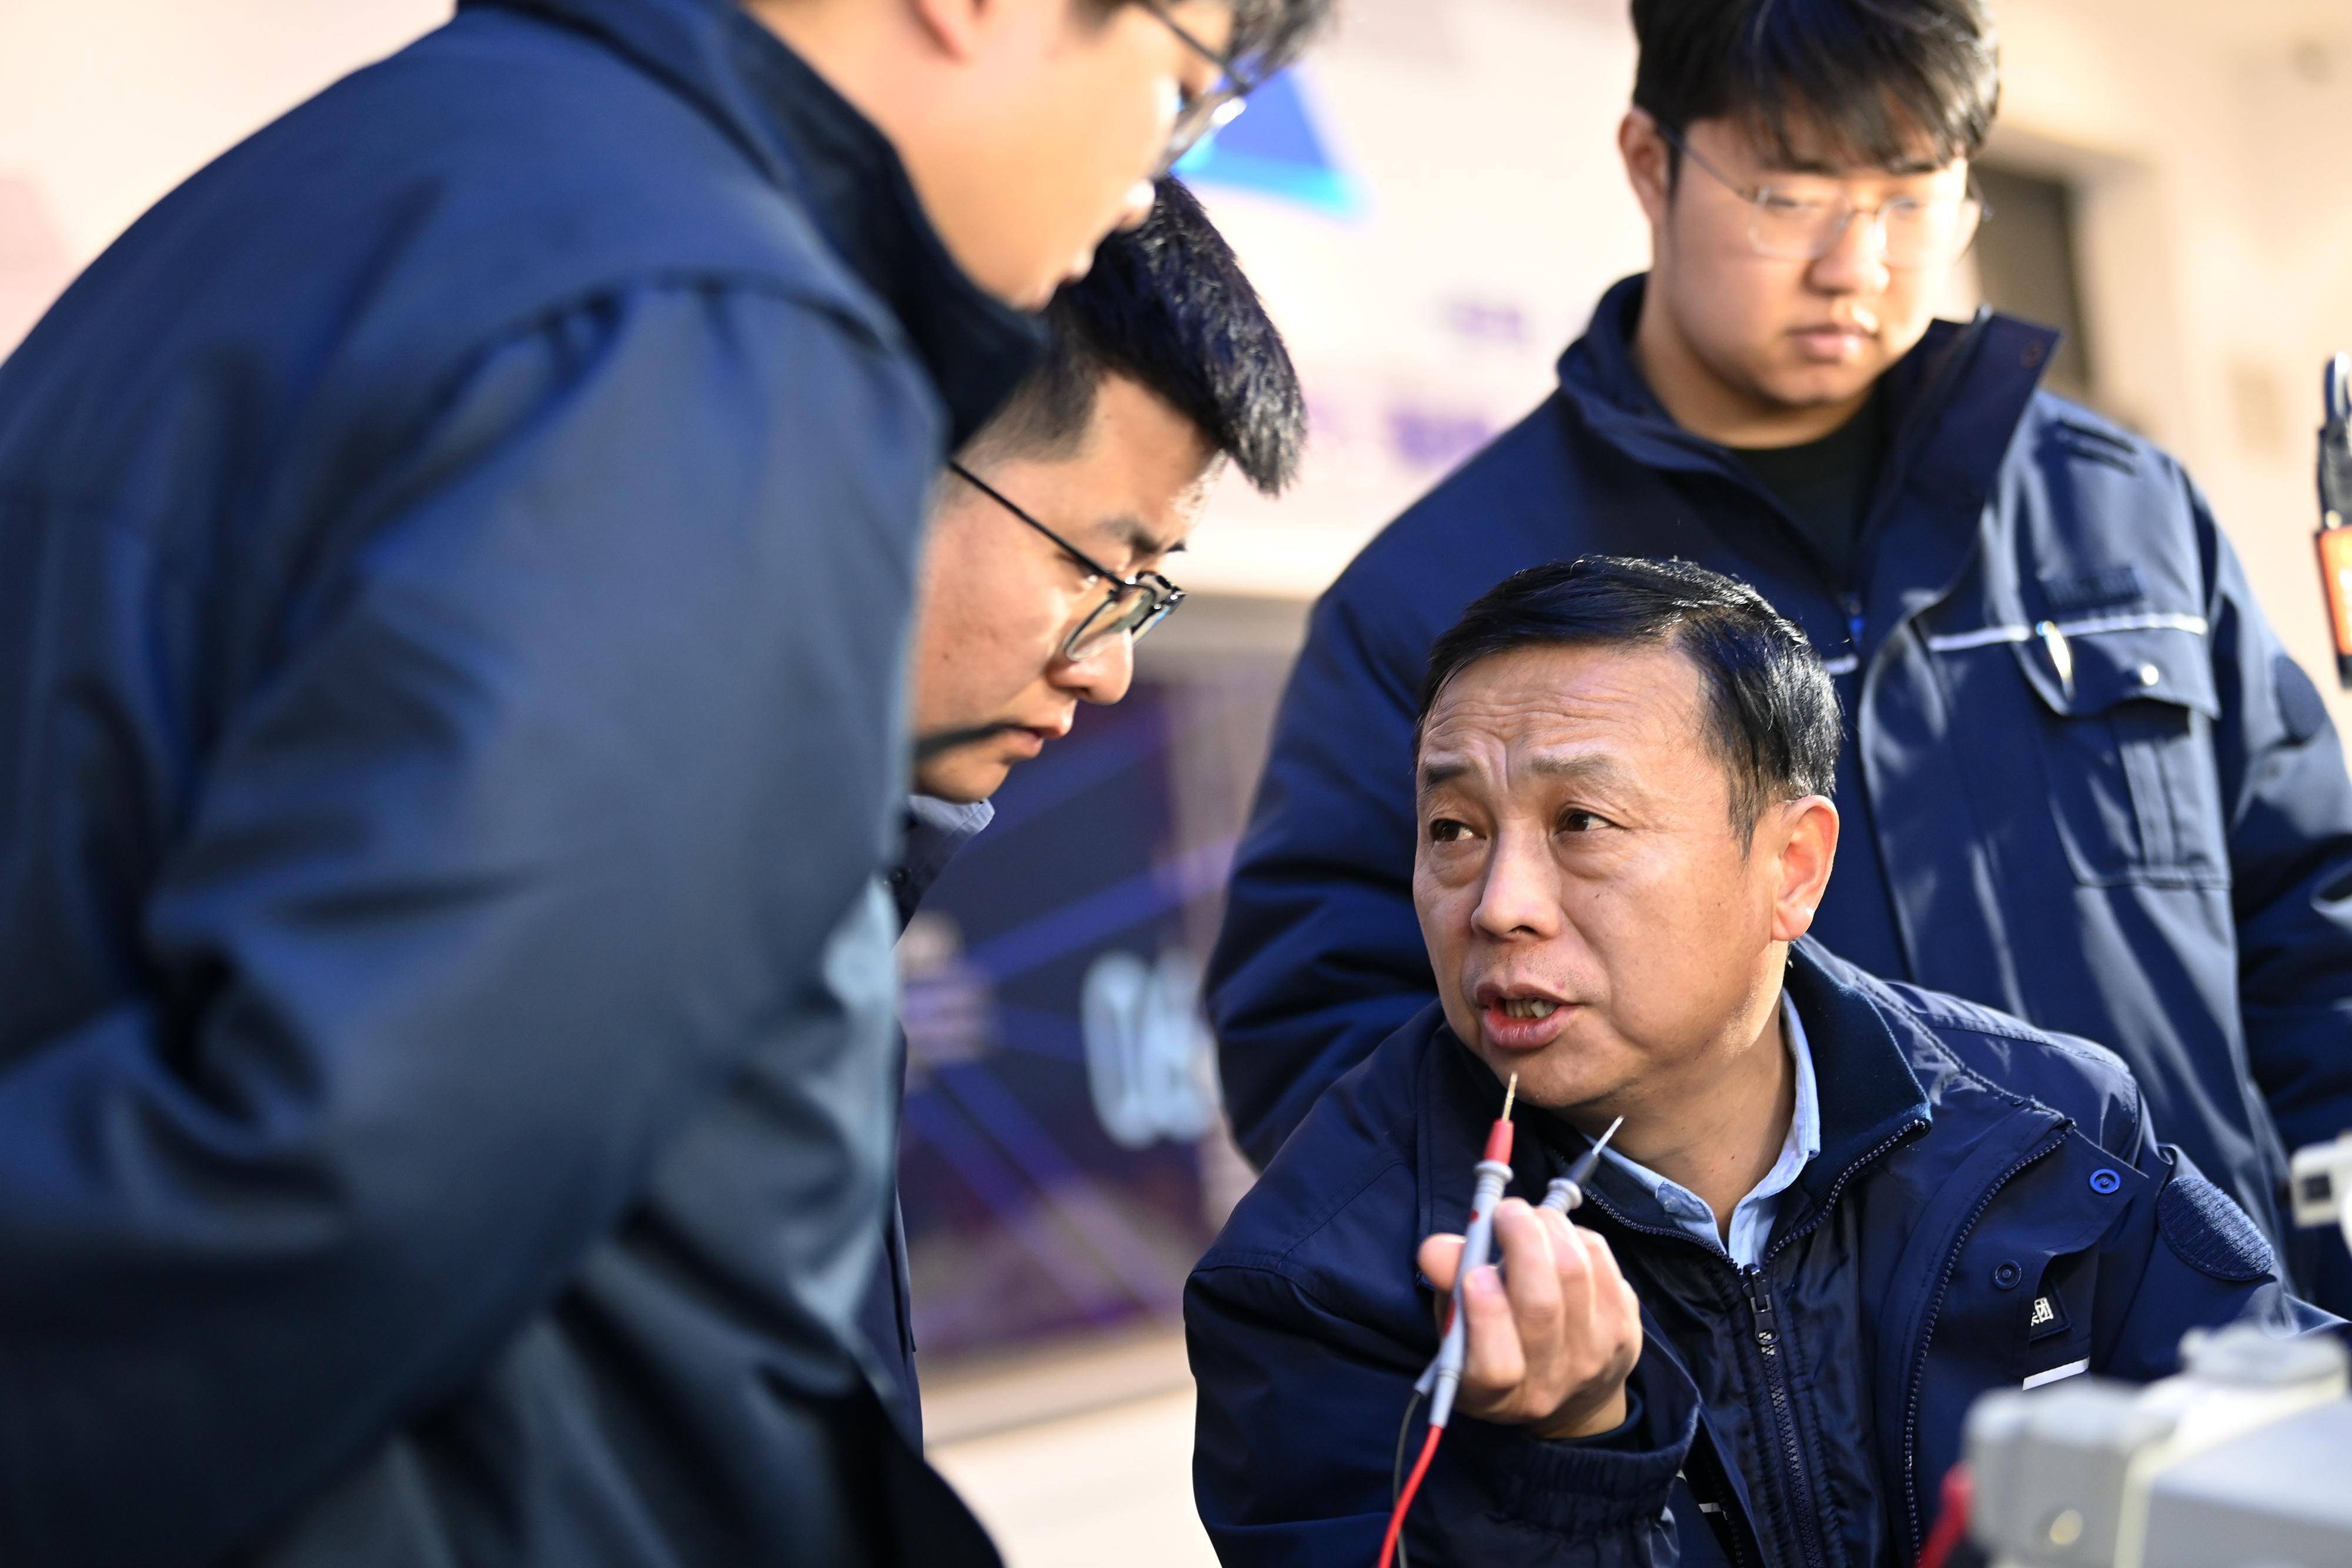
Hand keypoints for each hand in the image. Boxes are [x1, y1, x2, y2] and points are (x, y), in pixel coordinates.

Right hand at [1418, 1197, 1642, 1439]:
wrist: (1572, 1394)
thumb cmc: (1497, 1348)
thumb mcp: (1457, 1330)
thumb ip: (1446, 1289)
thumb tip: (1438, 1248)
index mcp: (1493, 1395)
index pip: (1497, 1365)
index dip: (1487, 1314)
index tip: (1476, 1272)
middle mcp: (1549, 1383)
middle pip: (1542, 1306)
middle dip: (1521, 1242)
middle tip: (1505, 1211)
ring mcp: (1595, 1357)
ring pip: (1575, 1271)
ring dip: (1549, 1228)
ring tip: (1529, 1219)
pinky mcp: (1627, 1329)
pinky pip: (1601, 1260)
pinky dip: (1575, 1236)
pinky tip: (1558, 1240)